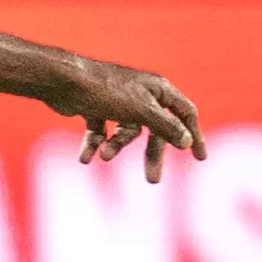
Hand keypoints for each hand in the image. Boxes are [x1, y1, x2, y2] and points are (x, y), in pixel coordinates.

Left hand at [47, 58, 206, 180]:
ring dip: (115, 146)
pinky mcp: (95, 107)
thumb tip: (187, 141)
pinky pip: (101, 131)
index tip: (200, 158)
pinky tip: (85, 157)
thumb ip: (166, 126)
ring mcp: (117, 100)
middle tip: (153, 181)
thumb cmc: (105, 91)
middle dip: (152, 154)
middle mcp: (140, 93)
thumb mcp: (141, 111)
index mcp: (158, 88)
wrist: (61, 80)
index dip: (194, 135)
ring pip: (125, 132)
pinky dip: (95, 144)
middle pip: (156, 129)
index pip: (185, 113)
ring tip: (105, 156)